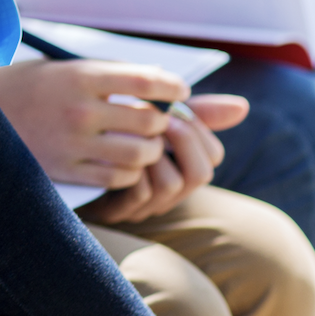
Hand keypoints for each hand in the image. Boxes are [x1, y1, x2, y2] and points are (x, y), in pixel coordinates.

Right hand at [0, 59, 242, 214]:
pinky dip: (129, 172)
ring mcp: (71, 141)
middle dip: (162, 125)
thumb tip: (242, 108)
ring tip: (133, 139)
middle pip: (151, 122)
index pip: (149, 81)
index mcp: (81, 75)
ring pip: (140, 154)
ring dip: (147, 150)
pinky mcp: (65, 169)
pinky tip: (117, 158)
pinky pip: (119, 178)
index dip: (172, 91)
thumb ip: (154, 87)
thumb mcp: (83, 72)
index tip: (174, 94)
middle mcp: (78, 108)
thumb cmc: (40, 85)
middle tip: (153, 120)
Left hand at [87, 94, 247, 222]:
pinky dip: (132, 171)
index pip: (214, 155)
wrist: (71, 150)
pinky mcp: (120, 210)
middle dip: (183, 142)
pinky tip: (117, 152)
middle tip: (163, 119)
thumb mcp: (156, 117)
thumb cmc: (120, 133)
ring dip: (155, 153)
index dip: (199, 130)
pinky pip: (138, 194)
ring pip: (171, 184)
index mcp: (183, 166)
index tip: (177, 107)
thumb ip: (195, 111)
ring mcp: (148, 203)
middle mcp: (172, 190)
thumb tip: (243, 105)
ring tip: (136, 133)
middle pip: (201, 174)